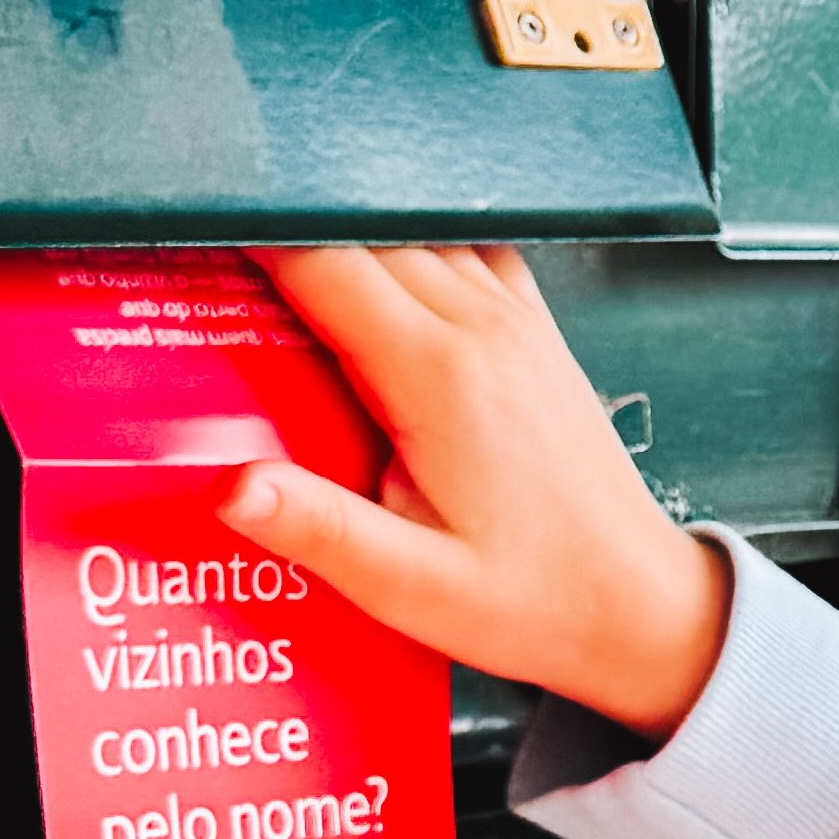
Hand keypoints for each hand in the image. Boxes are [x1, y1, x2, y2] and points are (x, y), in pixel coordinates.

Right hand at [223, 245, 730, 737]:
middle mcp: (486, 330)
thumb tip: (230, 484)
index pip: (326, 265)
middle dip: (286, 239)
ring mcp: (518, 322)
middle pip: (362, 234)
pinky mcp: (536, 331)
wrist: (640, 607)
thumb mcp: (410, 586)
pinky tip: (381, 283)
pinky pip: (466, 249)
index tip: (198, 240)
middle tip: (220, 265)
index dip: (252, 242)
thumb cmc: (536, 601)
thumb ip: (316, 529)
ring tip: (287, 276)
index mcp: (442, 379)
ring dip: (349, 241)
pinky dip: (413, 247)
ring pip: (413, 231)